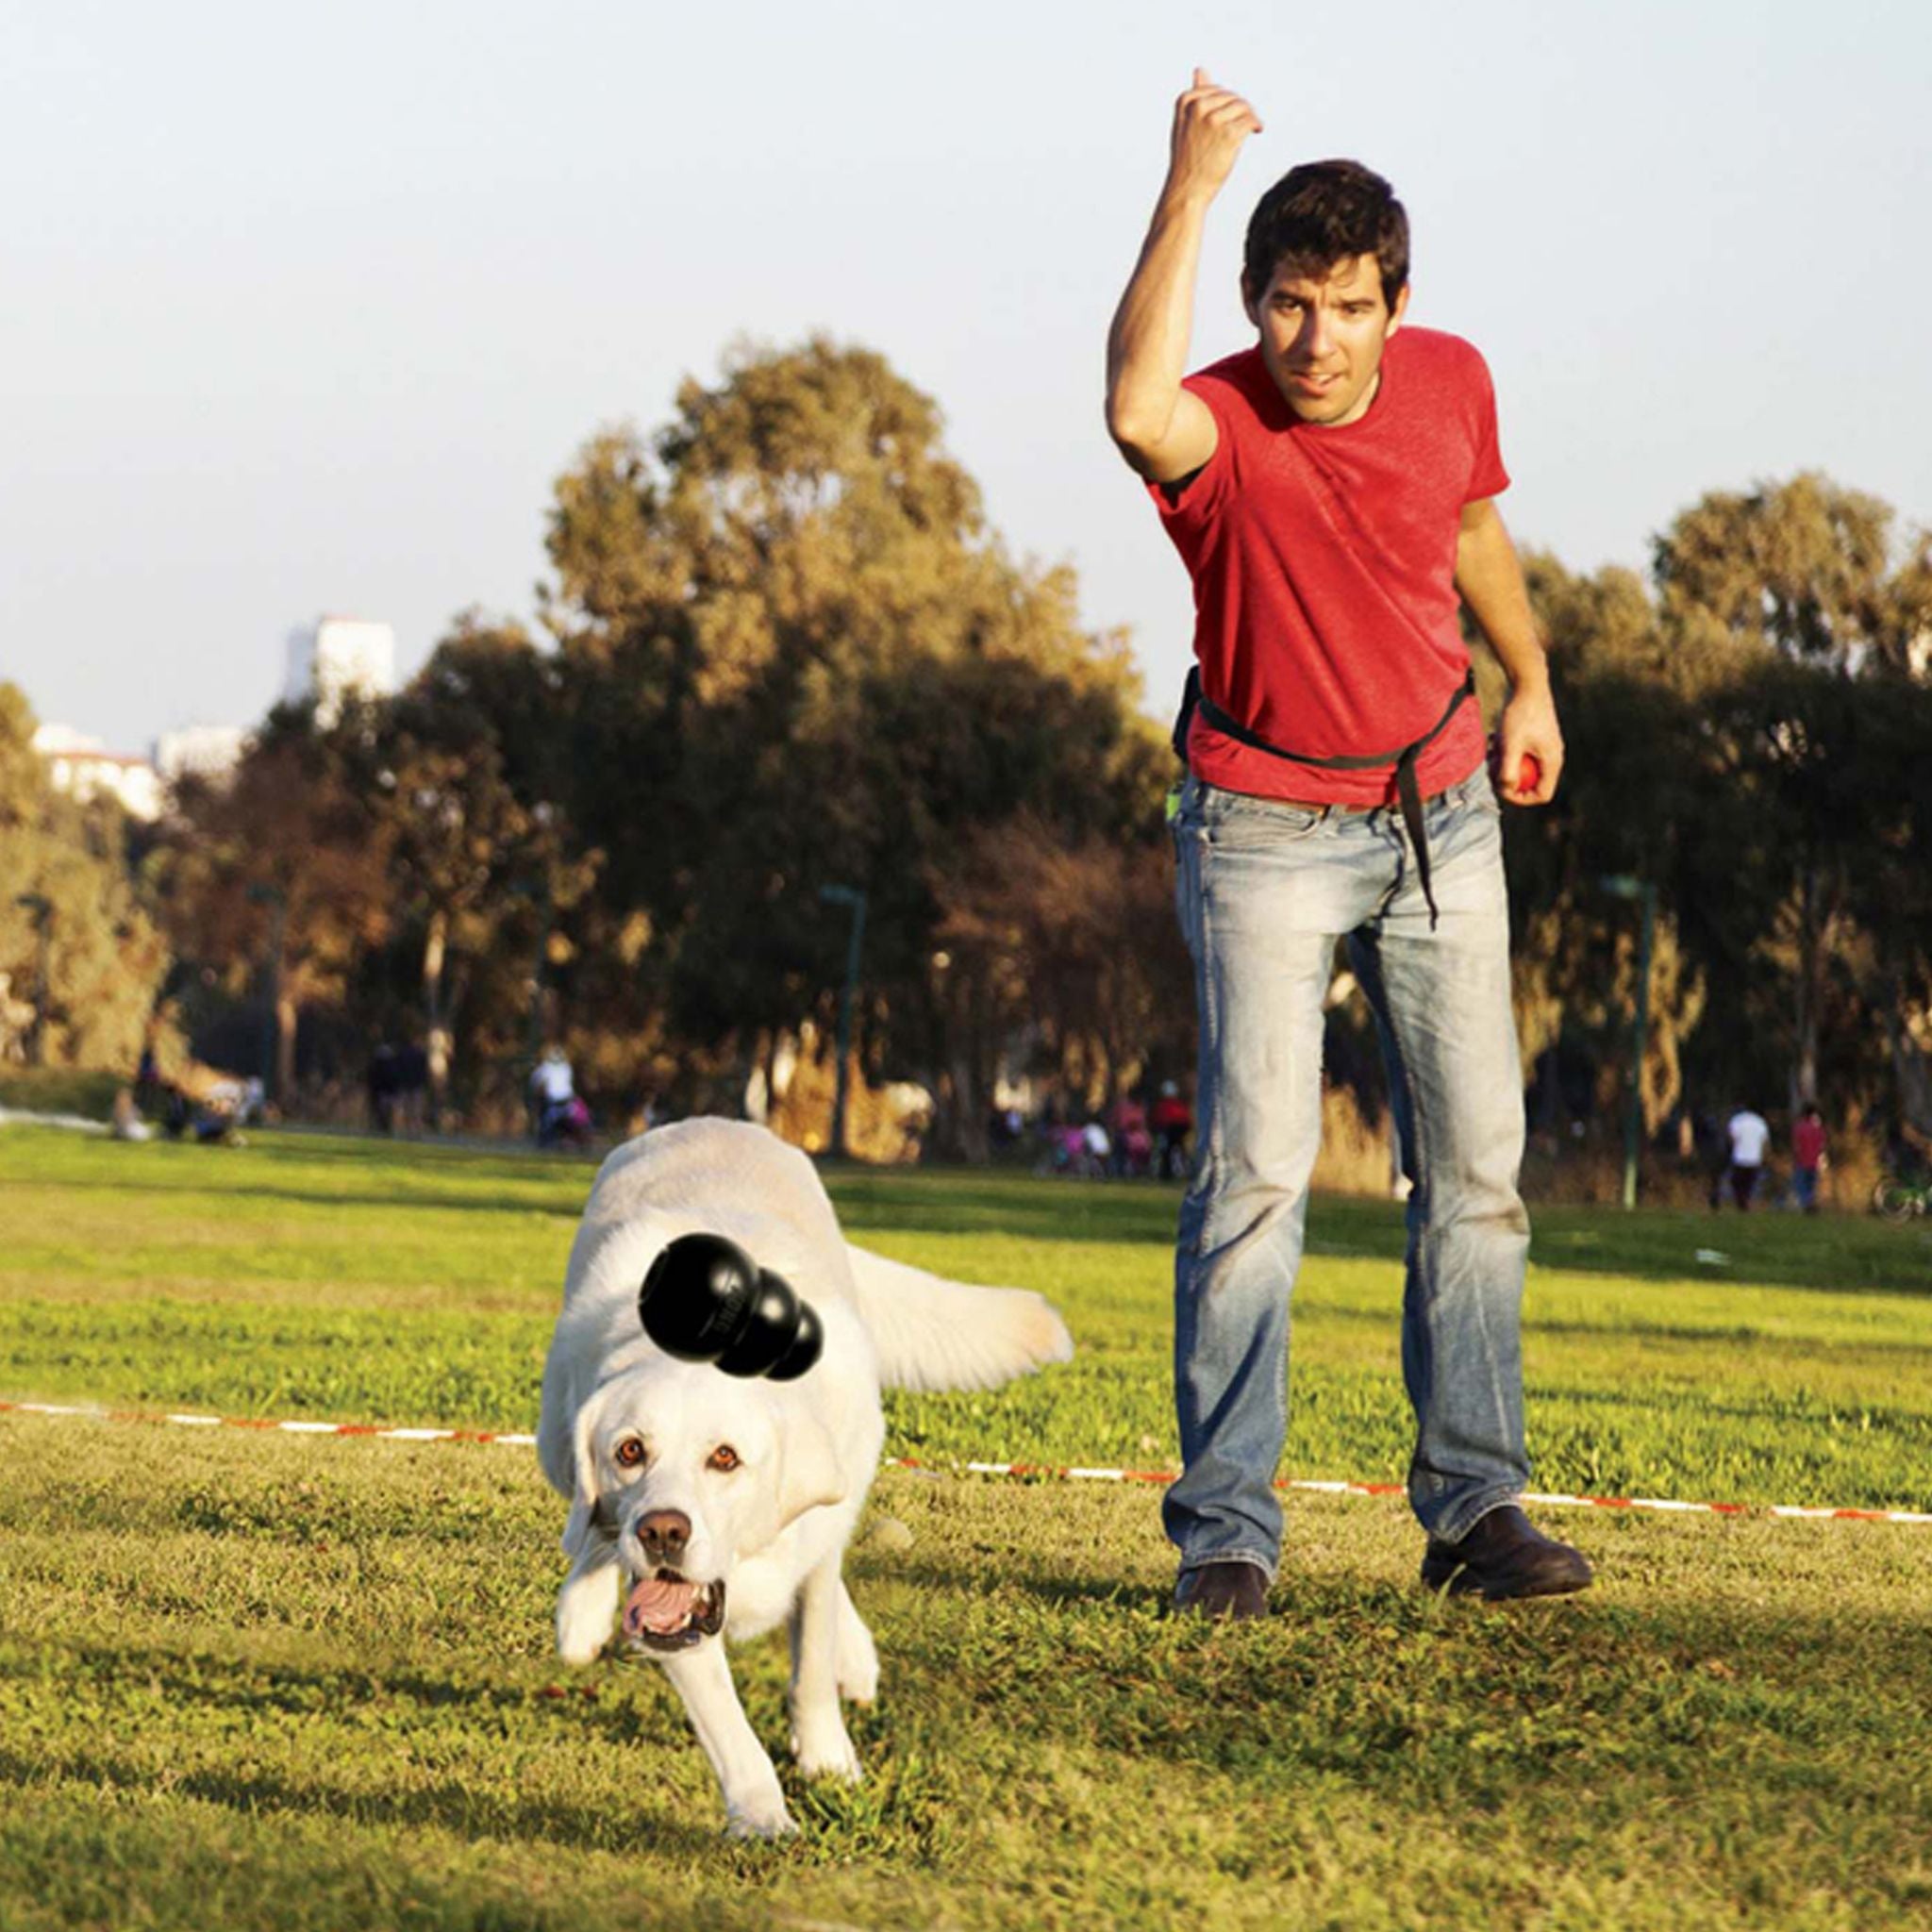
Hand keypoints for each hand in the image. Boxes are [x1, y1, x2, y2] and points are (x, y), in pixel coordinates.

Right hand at [1167, 68, 1261, 203]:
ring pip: (1243, 107)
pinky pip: (1251, 120)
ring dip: (1250, 117)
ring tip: (1249, 129)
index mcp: (1187, 101)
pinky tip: (1257, 130)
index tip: (1227, 121)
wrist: (1187, 190)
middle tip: (1241, 127)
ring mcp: (1214, 119)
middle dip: (1240, 110)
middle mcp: (1199, 107)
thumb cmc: (1187, 160)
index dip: (1227, 104)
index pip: (1217, 90)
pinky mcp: (1230, 133)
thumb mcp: (1185, 123)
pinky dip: (1257, 124)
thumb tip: (1201, 69)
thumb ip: (1196, 95)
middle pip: (1232, 97)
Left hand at [1495, 683, 1563, 804]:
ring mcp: (1544, 747)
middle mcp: (1552, 756)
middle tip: (1490, 767)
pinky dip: (1506, 750)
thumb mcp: (1510, 744)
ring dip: (1503, 763)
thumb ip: (1508, 770)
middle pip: (1529, 782)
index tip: (1501, 789)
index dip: (1520, 798)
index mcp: (1552, 762)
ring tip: (1492, 749)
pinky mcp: (1536, 738)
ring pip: (1521, 767)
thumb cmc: (1520, 714)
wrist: (1527, 684)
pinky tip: (1495, 737)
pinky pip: (1520, 754)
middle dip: (1507, 778)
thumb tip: (1506, 790)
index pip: (1541, 794)